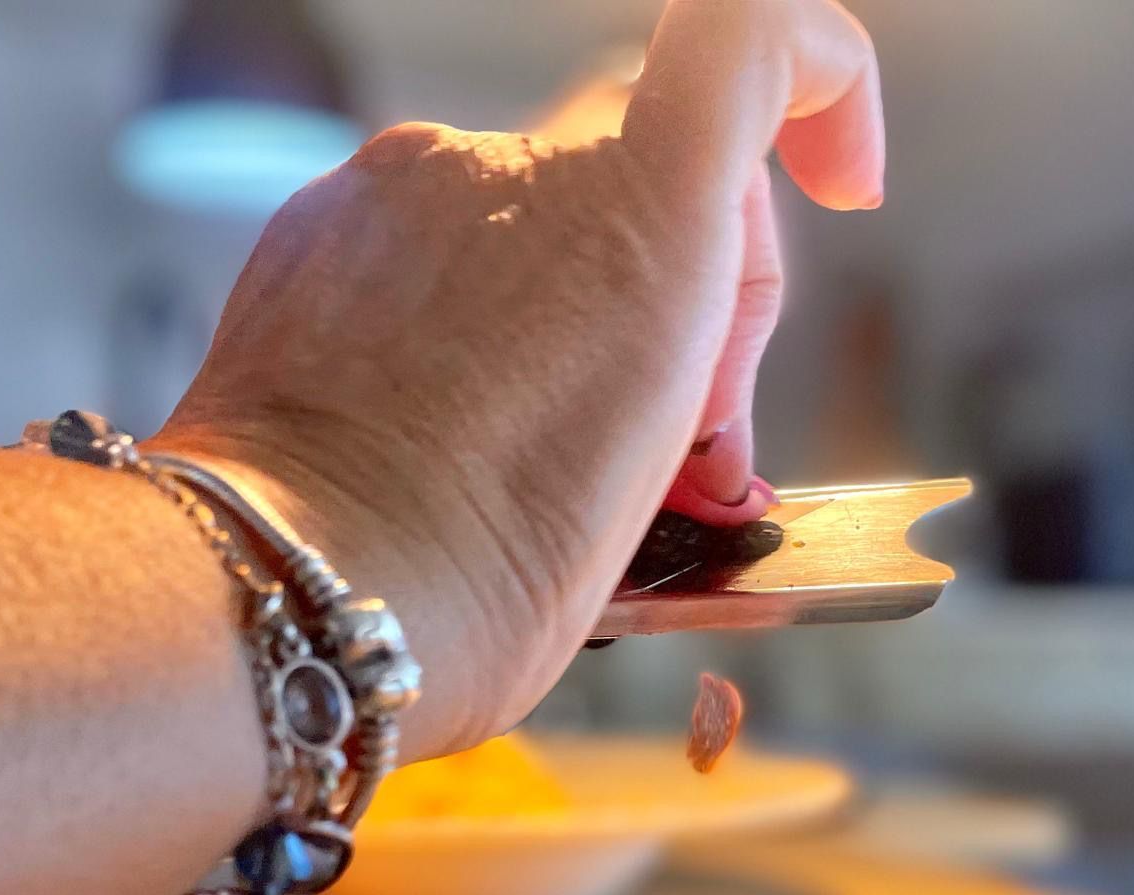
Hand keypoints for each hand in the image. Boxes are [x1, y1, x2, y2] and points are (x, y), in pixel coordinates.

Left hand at [154, 0, 884, 759]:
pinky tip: (454, 416)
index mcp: (642, 228)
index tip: (841, 183)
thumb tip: (706, 437)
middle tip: (684, 434)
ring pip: (539, 206)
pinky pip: (435, 235)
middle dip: (696, 281)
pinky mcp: (321, 227)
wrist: (292, 598)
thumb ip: (698, 399)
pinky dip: (472, 307)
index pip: (752, 35)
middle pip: (657, 161)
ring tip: (548, 445)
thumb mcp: (657, 497)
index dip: (826, 85)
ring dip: (576, 303)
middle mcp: (522, 170)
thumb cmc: (478, 585)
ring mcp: (406, 188)